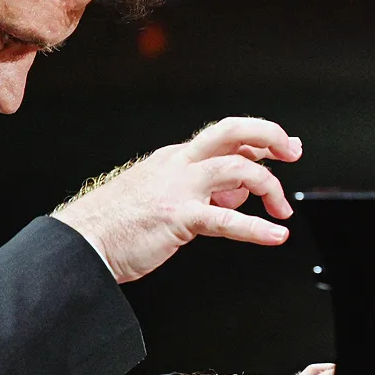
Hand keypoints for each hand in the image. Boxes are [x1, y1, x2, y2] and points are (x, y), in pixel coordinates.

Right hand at [53, 117, 301, 282]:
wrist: (81, 242)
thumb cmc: (117, 225)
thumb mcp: (163, 196)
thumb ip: (201, 191)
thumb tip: (237, 193)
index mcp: (175, 159)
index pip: (226, 139)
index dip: (261, 141)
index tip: (285, 149)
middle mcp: (180, 164)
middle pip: (233, 132)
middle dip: (269, 136)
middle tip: (293, 152)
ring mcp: (179, 188)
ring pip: (238, 170)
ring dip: (270, 187)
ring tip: (283, 211)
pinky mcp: (179, 217)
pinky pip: (227, 220)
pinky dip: (257, 228)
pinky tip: (275, 236)